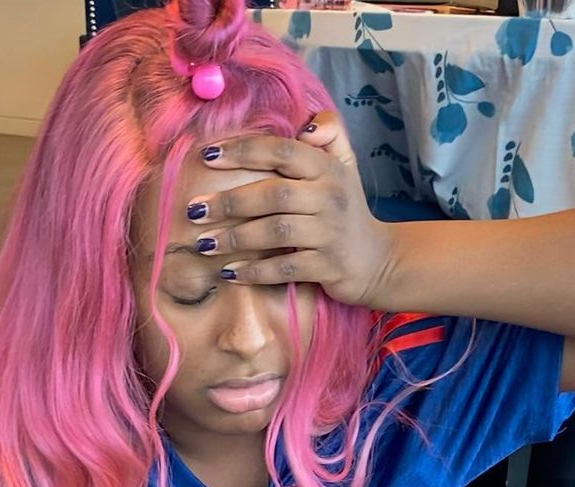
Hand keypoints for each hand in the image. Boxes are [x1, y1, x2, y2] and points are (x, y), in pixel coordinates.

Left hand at [191, 110, 393, 307]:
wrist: (379, 260)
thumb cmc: (348, 211)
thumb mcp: (344, 167)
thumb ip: (328, 135)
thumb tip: (306, 124)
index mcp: (326, 169)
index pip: (281, 151)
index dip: (244, 151)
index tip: (208, 156)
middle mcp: (329, 197)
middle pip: (272, 195)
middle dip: (229, 202)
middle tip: (194, 210)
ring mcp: (328, 234)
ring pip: (275, 232)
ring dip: (235, 239)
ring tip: (203, 244)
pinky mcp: (326, 267)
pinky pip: (285, 268)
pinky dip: (255, 272)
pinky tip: (229, 273)